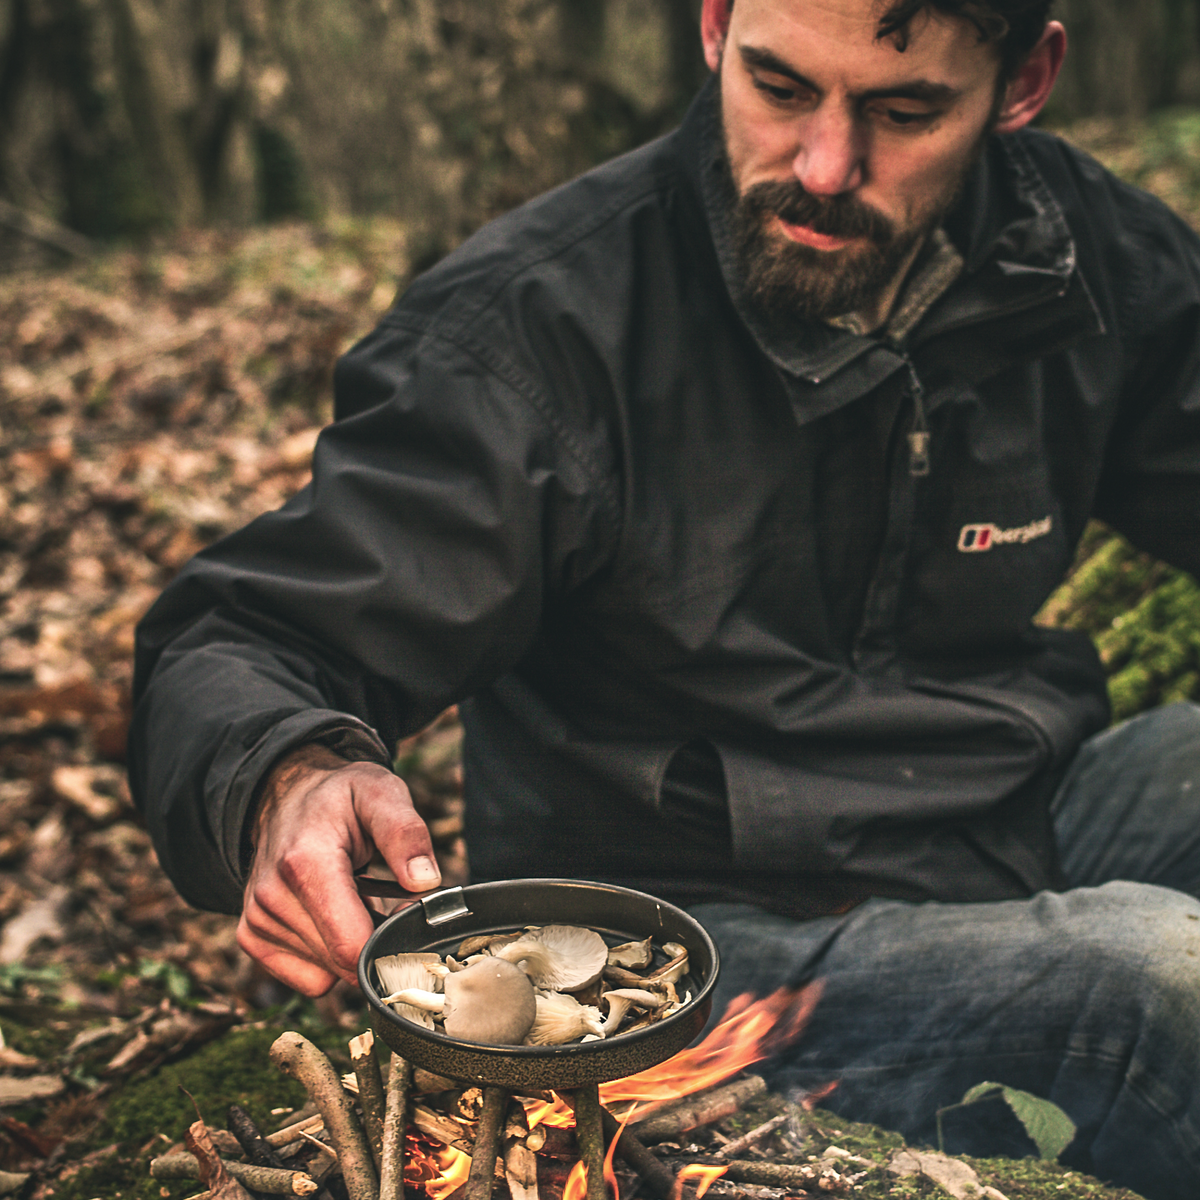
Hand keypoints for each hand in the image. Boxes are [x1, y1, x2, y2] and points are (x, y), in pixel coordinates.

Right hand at [237, 744, 441, 995]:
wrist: (289, 796)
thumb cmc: (341, 797)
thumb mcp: (381, 793)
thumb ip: (405, 832)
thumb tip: (425, 880)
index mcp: (304, 863)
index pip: (351, 946)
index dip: (393, 939)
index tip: (407, 908)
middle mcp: (272, 897)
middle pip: (343, 963)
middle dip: (376, 941)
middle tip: (385, 897)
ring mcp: (257, 920)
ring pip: (327, 974)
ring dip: (351, 945)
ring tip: (354, 899)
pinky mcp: (252, 937)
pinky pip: (308, 978)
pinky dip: (328, 956)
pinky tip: (332, 915)